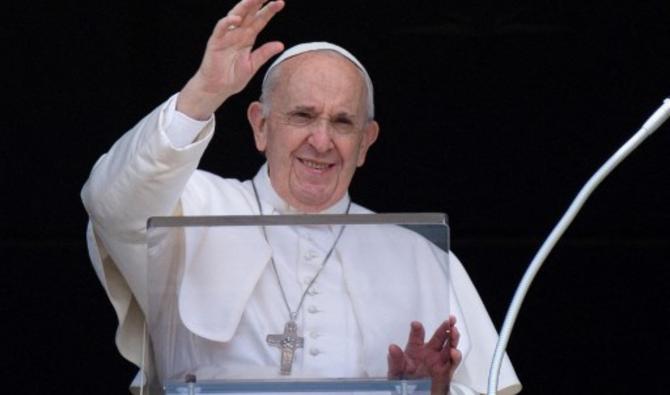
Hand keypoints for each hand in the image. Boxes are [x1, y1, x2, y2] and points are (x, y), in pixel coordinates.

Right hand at [178, 0, 284, 119]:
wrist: (217, 88)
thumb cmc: (233, 77)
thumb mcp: (253, 65)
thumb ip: (264, 53)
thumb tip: (280, 45)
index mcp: (248, 37)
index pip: (260, 20)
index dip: (269, 11)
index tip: (280, 2)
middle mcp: (238, 33)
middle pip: (249, 13)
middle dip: (258, 2)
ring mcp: (226, 35)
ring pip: (236, 15)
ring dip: (244, 6)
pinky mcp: (215, 41)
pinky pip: (221, 28)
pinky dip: (227, 22)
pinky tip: (236, 18)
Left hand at [387, 317, 461, 394]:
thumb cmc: (403, 382)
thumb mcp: (396, 371)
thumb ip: (395, 360)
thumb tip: (392, 348)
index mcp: (415, 349)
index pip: (417, 336)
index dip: (417, 329)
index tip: (415, 325)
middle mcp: (429, 352)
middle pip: (439, 337)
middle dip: (445, 327)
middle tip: (449, 320)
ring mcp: (439, 361)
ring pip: (449, 347)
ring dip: (453, 338)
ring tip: (454, 331)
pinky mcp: (446, 372)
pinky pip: (452, 363)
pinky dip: (455, 357)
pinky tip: (454, 352)